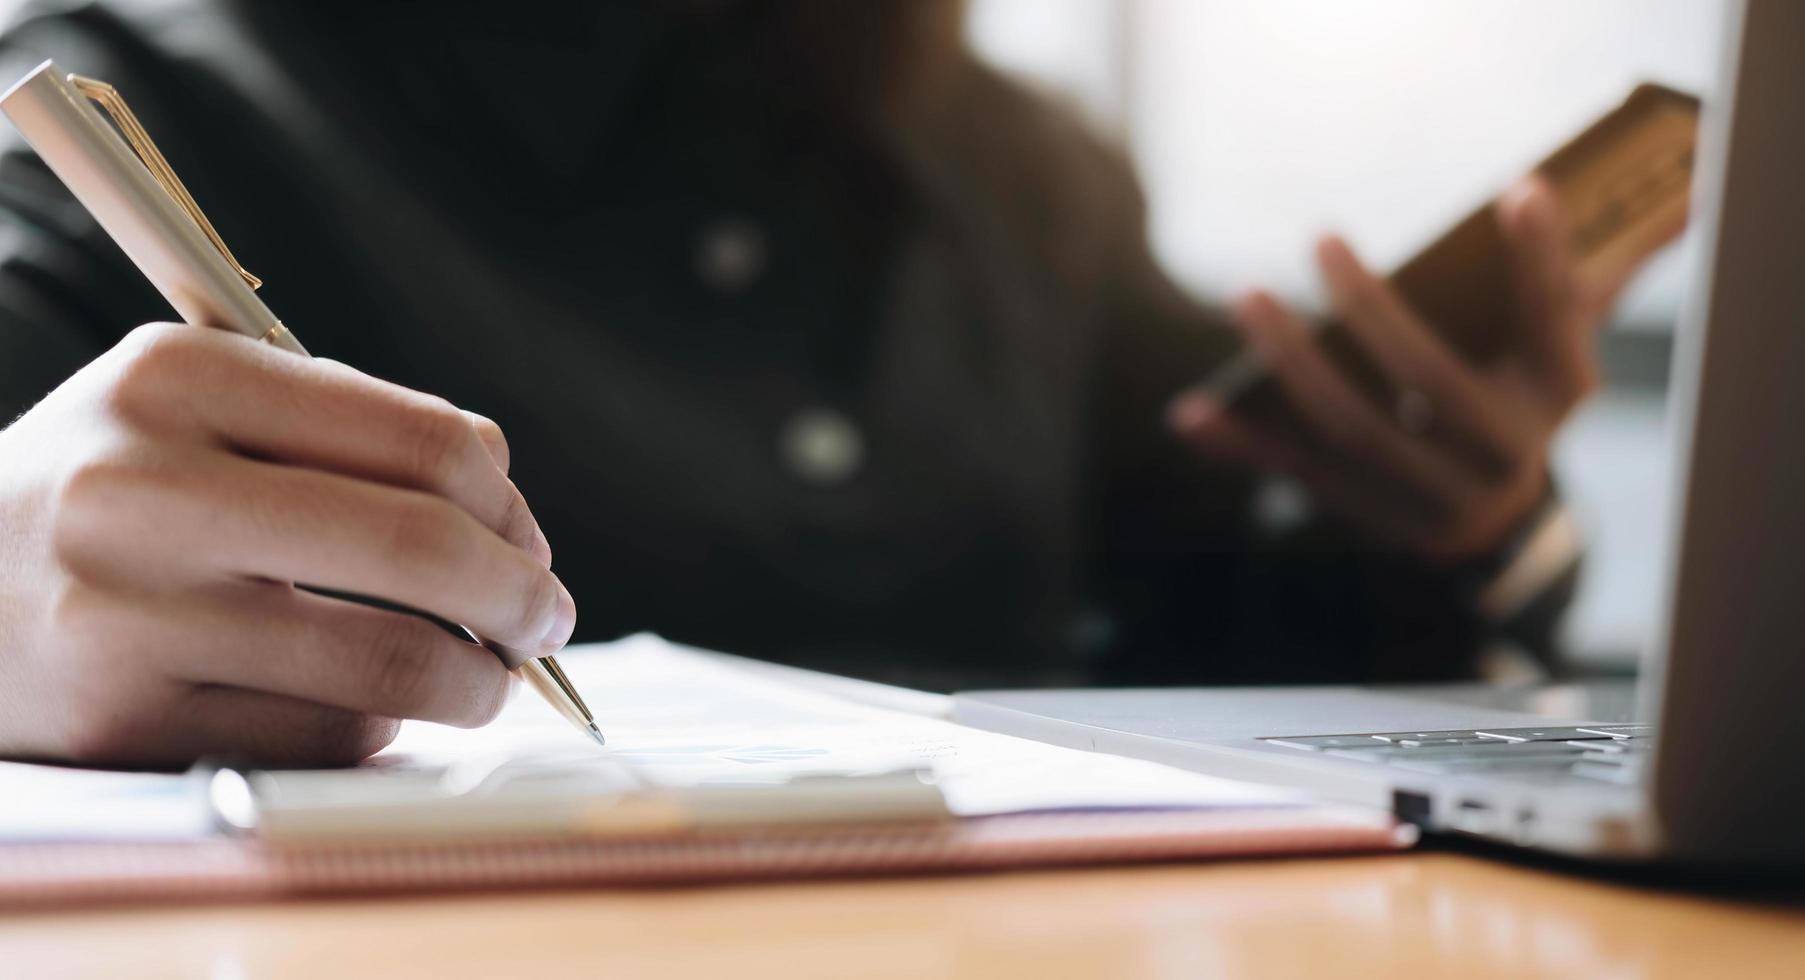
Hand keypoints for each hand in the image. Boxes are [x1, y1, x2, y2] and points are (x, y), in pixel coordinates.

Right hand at [0, 324, 573, 767]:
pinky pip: (325, 736)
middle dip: (522, 594)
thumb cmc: (102, 495)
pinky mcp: (124, 722)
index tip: (528, 542)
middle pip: (420, 544)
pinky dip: (380, 728)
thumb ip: (341, 423)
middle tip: (547, 620)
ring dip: (477, 680)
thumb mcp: (187, 408)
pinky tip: (373, 709)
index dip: (508, 503)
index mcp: (176, 376)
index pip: (421, 439)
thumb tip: (500, 482)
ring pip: (391, 659)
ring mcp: (127, 611)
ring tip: (488, 678)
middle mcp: (143, 485)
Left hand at [1168, 178, 1671, 560]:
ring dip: (1295, 367)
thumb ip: (1557, 279)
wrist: (1497, 524)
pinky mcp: (1371, 513)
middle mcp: (1503, 452)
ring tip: (1248, 299)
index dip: (1540, 262)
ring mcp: (1433, 493)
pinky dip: (1242, 446)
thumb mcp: (1549, 346)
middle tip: (1322, 237)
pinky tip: (1190, 413)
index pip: (1552, 321)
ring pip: (1356, 430)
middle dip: (1373, 311)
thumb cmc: (1513, 395)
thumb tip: (1593, 190)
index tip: (1519, 191)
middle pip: (1430, 382)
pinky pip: (1301, 475)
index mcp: (1557, 395)